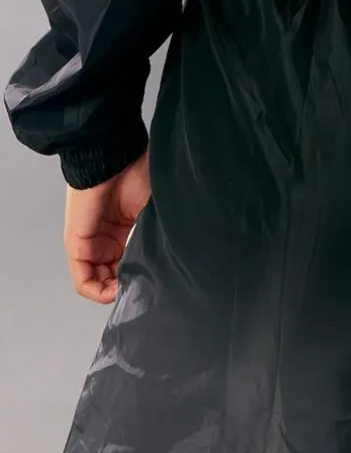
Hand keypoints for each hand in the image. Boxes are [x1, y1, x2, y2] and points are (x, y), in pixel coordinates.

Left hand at [64, 149, 151, 303]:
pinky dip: (98, 292)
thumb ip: (155, 236)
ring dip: (113, 292)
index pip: (127, 265)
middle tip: (142, 292)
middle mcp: (106, 240)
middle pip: (113, 277)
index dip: (139, 278)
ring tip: (129, 293)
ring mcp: (90, 243)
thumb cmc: (138, 176)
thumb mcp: (153, 211)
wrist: (115, 160)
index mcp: (123, 231)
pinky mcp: (76, 245)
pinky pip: (83, 280)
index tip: (153, 282)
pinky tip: (114, 292)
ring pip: (98, 282)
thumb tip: (171, 261)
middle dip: (127, 289)